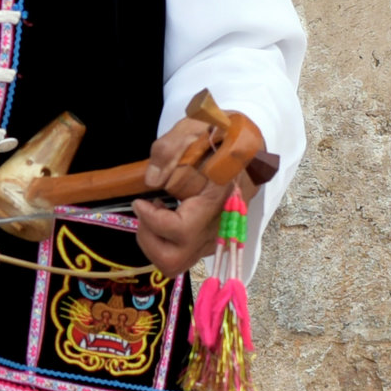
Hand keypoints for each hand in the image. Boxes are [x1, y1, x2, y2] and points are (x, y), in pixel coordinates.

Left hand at [132, 115, 230, 280]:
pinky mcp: (210, 240)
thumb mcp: (193, 127)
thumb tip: (151, 181)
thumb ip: (169, 151)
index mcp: (218, 198)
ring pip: (176, 262)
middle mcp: (219, 226)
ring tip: (155, 212)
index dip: (152, 220)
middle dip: (149, 239)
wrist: (250, 146)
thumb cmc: (221, 136)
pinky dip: (164, 241)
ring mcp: (215, 237)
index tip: (141, 201)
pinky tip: (166, 215)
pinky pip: (182, 254)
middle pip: (173, 260)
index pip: (181, 230)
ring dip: (154, 242)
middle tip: (147, 211)